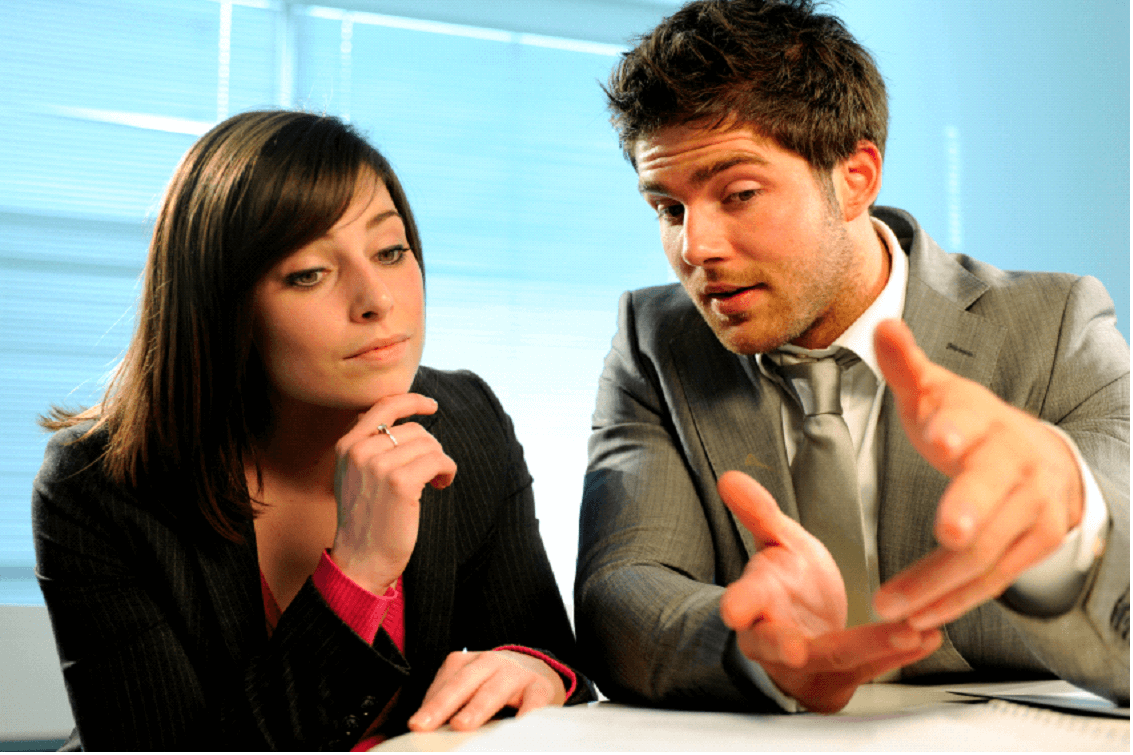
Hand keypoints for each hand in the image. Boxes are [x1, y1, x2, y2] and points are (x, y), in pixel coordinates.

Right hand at [330, 393, 456, 593]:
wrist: (360, 560)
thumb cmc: (365, 520)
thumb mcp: (354, 476)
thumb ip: (369, 448)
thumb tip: (404, 424)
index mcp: (347, 446)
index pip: (383, 407)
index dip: (412, 401)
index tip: (431, 405)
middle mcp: (359, 450)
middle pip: (414, 429)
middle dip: (430, 447)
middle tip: (432, 471)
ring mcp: (378, 465)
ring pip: (429, 444)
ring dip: (440, 462)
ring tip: (435, 481)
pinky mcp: (400, 483)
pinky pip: (438, 460)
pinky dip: (447, 470)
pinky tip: (441, 485)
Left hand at [407, 650, 566, 731]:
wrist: (537, 669)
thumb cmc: (493, 684)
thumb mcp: (470, 686)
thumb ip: (450, 703)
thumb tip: (424, 728)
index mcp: (467, 662)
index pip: (445, 682)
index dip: (429, 704)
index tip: (416, 726)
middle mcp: (489, 663)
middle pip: (462, 683)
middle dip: (442, 704)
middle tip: (424, 725)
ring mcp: (515, 674)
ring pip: (494, 689)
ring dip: (476, 707)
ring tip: (460, 725)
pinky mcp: (540, 687)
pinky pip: (532, 700)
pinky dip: (525, 711)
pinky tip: (516, 724)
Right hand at [718, 471, 940, 712]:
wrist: (804, 632)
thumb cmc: (788, 585)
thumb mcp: (778, 544)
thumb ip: (758, 513)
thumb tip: (730, 477)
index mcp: (757, 602)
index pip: (743, 603)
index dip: (740, 606)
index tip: (735, 611)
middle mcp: (775, 639)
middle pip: (775, 645)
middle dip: (783, 646)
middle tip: (794, 649)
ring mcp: (810, 664)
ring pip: (836, 657)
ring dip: (870, 646)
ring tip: (907, 632)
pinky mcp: (843, 678)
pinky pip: (872, 667)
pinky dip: (899, 653)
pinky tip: (927, 638)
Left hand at [872, 319, 1084, 628]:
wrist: (1039, 457)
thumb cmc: (970, 425)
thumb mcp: (937, 393)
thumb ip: (906, 367)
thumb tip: (883, 325)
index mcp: (989, 421)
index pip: (975, 419)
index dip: (958, 426)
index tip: (940, 435)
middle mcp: (1019, 465)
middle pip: (996, 490)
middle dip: (972, 508)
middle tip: (950, 530)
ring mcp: (1034, 510)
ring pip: (988, 549)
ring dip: (939, 581)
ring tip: (890, 605)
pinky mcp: (1034, 547)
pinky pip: (992, 581)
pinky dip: (953, 601)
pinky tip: (917, 618)